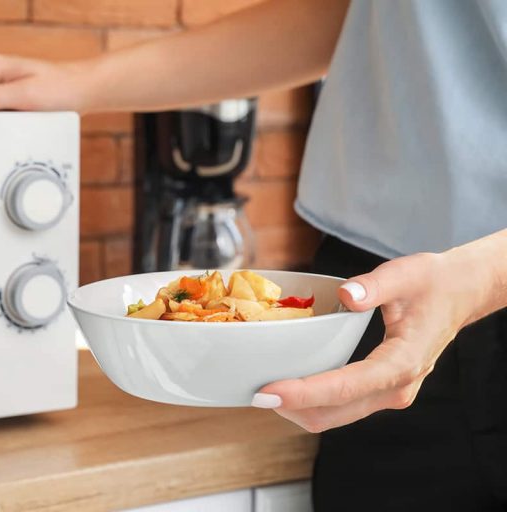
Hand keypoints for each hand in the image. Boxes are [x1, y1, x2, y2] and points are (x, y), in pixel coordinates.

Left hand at [256, 250, 483, 432]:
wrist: (460, 294)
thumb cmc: (432, 283)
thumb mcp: (405, 274)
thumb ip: (375, 286)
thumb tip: (347, 295)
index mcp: (402, 363)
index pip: (345, 386)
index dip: (304, 392)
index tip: (269, 392)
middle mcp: (396, 388)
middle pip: (334, 413)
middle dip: (293, 407)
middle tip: (254, 393)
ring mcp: (389, 393)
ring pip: (336, 417)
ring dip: (300, 408)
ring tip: (265, 390)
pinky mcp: (381, 390)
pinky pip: (342, 407)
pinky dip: (313, 401)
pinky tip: (290, 384)